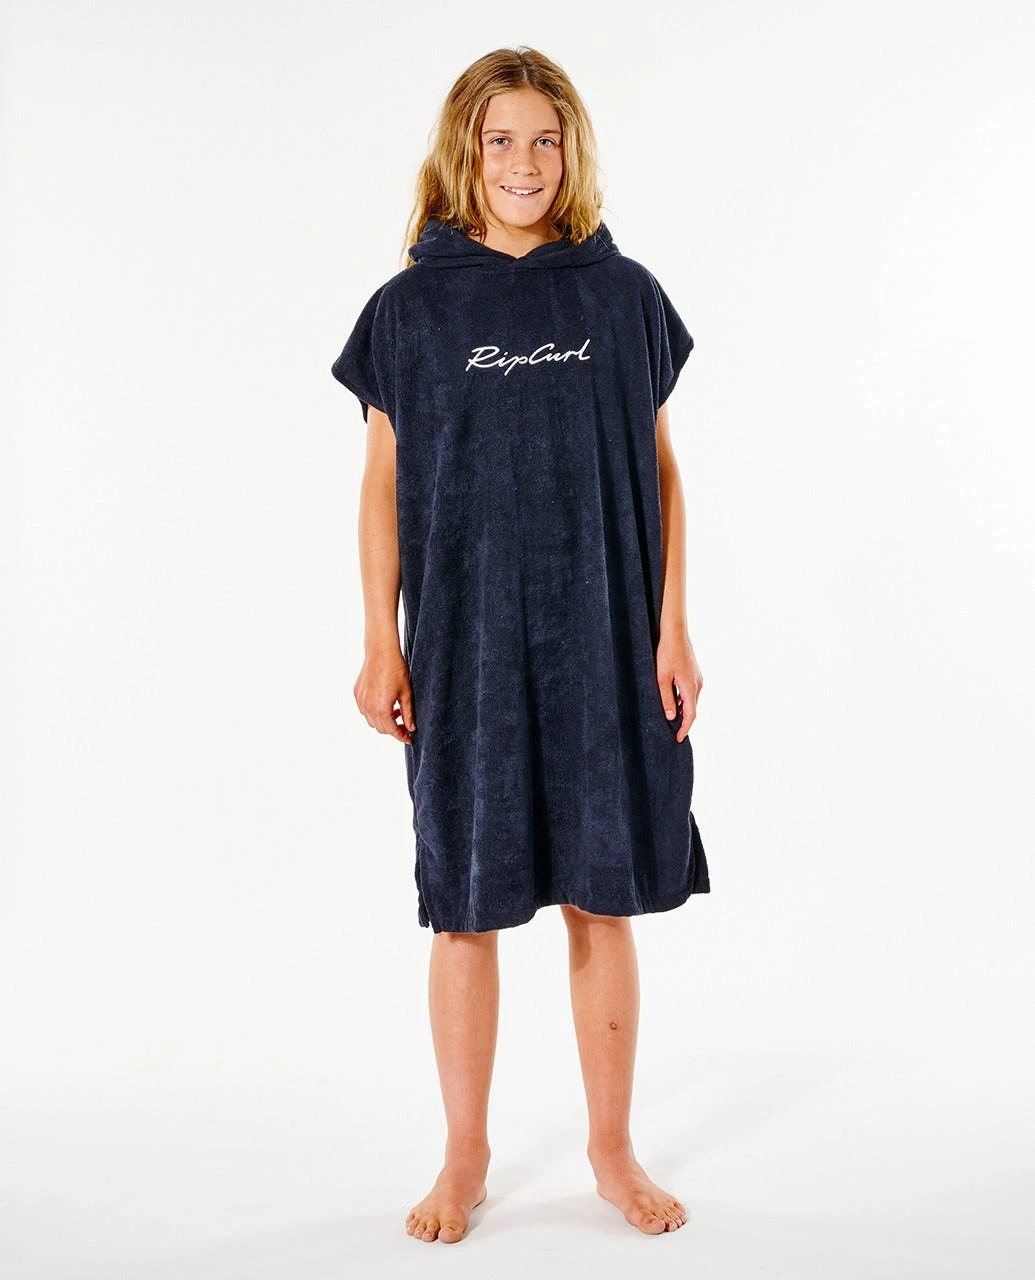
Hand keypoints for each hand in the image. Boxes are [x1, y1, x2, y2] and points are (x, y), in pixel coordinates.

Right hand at [354, 646, 415, 743]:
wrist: (381, 652)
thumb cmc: (396, 670)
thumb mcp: (406, 694)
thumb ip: (408, 714)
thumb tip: (411, 728)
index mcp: (381, 709)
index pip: (391, 731)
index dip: (401, 736)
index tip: (409, 738)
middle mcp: (368, 708)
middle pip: (381, 729)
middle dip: (393, 729)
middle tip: (405, 724)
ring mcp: (361, 701)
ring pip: (372, 721)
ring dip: (383, 721)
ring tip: (395, 711)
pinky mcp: (357, 694)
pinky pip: (365, 710)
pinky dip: (374, 712)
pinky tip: (385, 703)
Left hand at [656, 629, 702, 743]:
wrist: (675, 633)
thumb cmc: (667, 654)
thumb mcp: (662, 678)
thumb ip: (666, 698)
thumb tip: (671, 716)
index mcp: (690, 687)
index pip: (690, 715)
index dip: (685, 728)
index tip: (679, 739)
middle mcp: (697, 685)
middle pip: (692, 709)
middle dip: (684, 722)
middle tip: (674, 732)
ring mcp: (697, 678)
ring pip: (691, 700)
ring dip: (684, 710)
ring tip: (671, 719)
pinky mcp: (694, 674)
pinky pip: (690, 692)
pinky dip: (684, 700)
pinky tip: (674, 701)